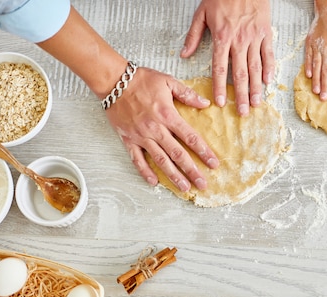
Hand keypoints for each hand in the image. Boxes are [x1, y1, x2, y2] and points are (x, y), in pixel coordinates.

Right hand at [105, 67, 218, 191]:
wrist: (112, 80)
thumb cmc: (141, 79)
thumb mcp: (168, 82)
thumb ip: (187, 94)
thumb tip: (205, 103)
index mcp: (168, 115)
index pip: (190, 138)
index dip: (204, 152)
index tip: (214, 164)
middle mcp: (155, 129)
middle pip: (177, 154)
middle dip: (192, 170)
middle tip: (203, 184)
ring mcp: (141, 136)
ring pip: (160, 160)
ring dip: (173, 176)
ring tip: (185, 188)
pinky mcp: (128, 139)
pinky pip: (137, 159)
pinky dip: (145, 171)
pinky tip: (154, 182)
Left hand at [181, 0, 274, 115]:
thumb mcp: (202, 13)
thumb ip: (193, 35)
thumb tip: (184, 55)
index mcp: (222, 37)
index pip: (220, 68)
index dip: (220, 87)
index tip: (221, 103)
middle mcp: (239, 40)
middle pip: (240, 73)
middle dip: (242, 95)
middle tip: (243, 112)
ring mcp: (254, 37)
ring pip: (256, 67)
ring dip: (257, 87)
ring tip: (257, 103)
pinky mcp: (266, 32)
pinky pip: (268, 54)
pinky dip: (269, 69)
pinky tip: (269, 82)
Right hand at [304, 5, 326, 99]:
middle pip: (326, 71)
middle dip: (325, 86)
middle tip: (324, 98)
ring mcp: (317, 46)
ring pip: (316, 66)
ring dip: (316, 80)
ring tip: (316, 91)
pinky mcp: (309, 43)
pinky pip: (308, 57)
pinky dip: (308, 67)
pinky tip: (309, 77)